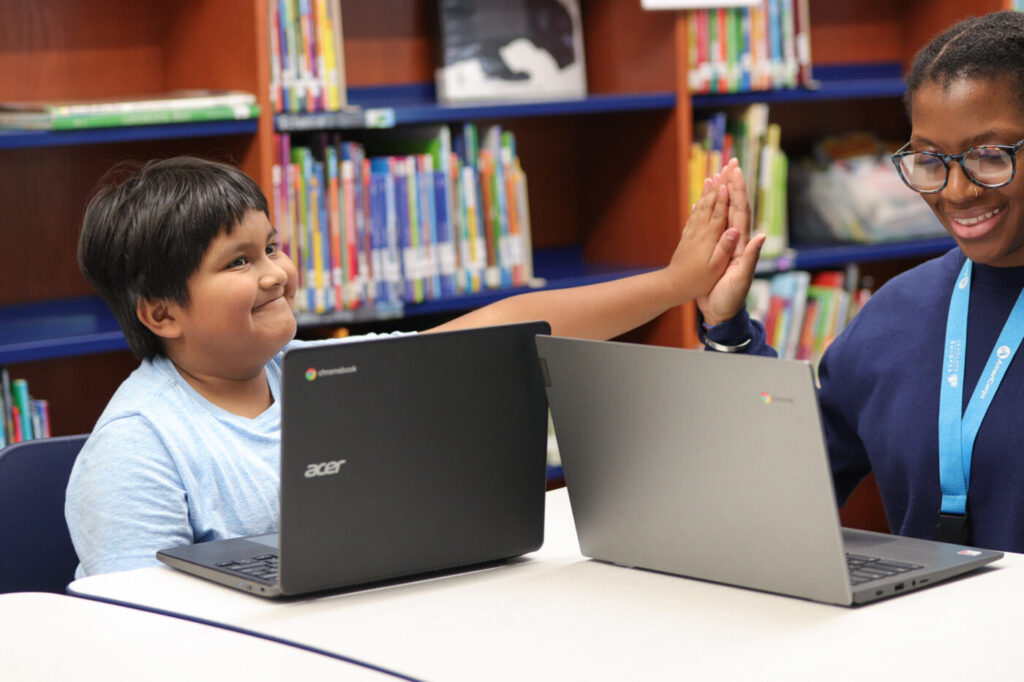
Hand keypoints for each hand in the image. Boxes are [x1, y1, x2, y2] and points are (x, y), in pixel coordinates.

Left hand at [661, 164, 740, 303]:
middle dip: (719, 184)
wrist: (672, 286)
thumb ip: (726, 248)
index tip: (731, 176)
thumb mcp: (716, 268)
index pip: (720, 211)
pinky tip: (697, 201)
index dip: (726, 194)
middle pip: (711, 203)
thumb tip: (736, 230)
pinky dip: (698, 206)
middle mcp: (700, 231)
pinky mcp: (687, 239)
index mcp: (710, 237)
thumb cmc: (698, 280)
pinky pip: (693, 217)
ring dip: (707, 191)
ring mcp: (692, 233)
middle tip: (725, 167)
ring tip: (711, 177)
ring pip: (701, 207)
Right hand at [696, 161, 765, 325]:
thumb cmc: (730, 299)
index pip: (742, 212)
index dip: (739, 191)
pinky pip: (712, 223)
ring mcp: (727, 243)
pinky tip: (704, 200)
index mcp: (742, 245)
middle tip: (731, 162)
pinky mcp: (716, 249)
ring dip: (722, 192)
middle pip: (735, 206)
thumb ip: (750, 258)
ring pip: (724, 212)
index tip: (735, 171)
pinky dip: (709, 209)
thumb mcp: (740, 281)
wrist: (720, 312)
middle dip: (734, 184)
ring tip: (718, 174)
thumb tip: (761, 235)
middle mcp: (736, 240)